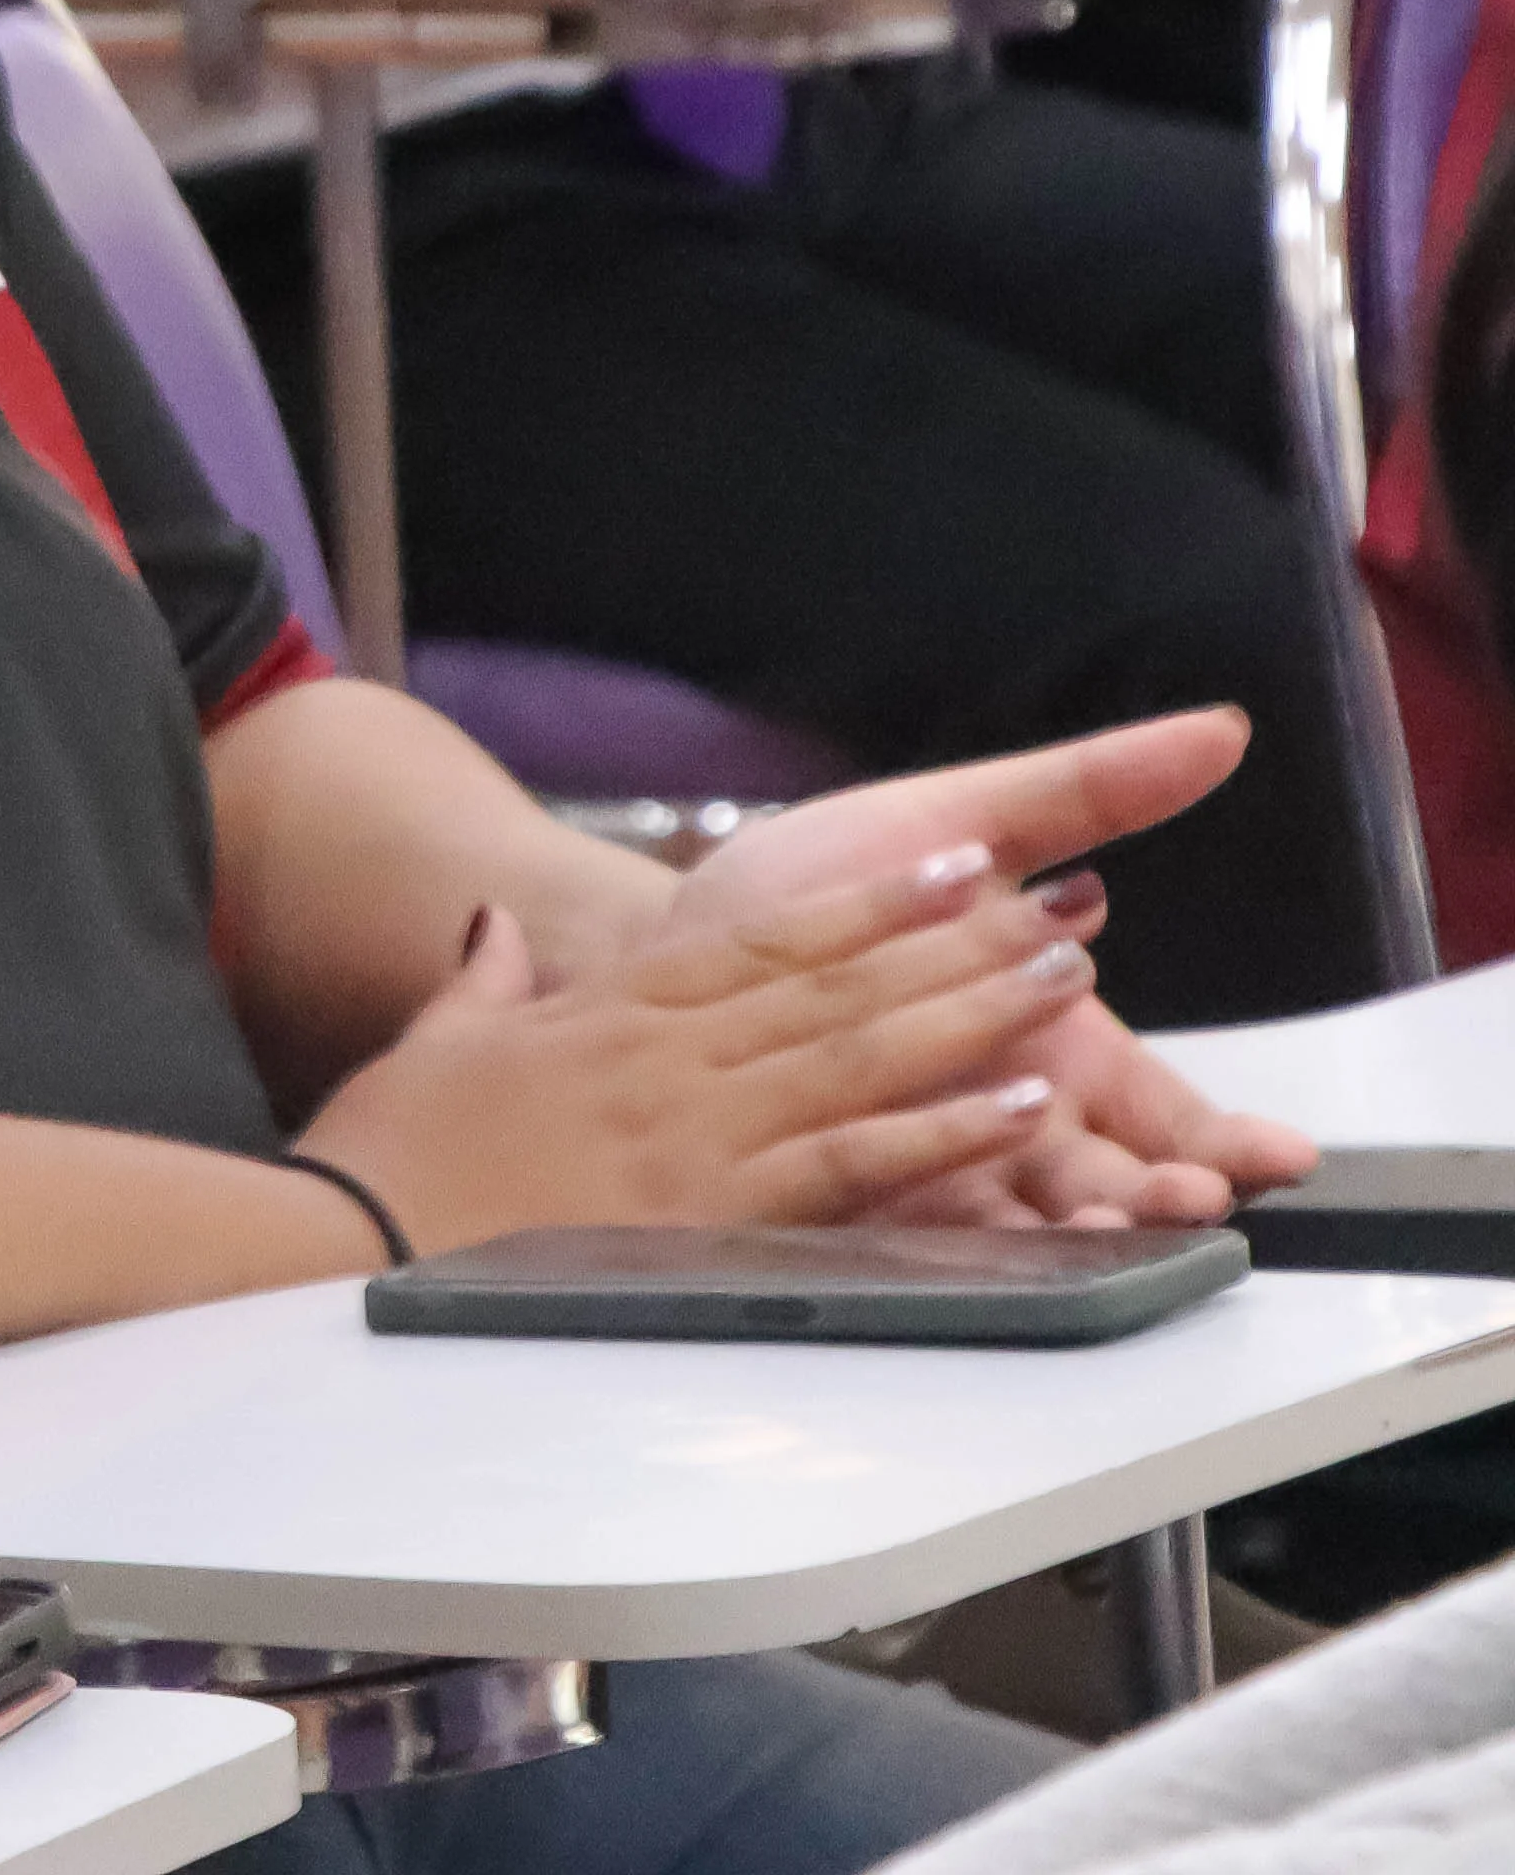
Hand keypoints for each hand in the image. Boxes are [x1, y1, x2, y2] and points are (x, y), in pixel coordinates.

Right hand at [296, 857, 1098, 1251]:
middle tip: (1055, 913)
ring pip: (860, 1059)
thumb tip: (494, 928)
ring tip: (1061, 985)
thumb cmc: (377, 1159)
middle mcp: (662, 1063)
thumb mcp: (424, 1048)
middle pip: (835, 989)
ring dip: (972, 1018)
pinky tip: (1016, 1111)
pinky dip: (941, 1134)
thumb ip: (477, 986)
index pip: (760, 941)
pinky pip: (849, 1165)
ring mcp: (690, 1136)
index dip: (865, 903)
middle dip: (953, 947)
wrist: (342, 1244)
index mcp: (603, 1016)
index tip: (949, 866)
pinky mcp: (706, 1216)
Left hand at [642, 711, 1315, 1222]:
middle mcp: (1009, 1127)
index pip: (1174, 1123)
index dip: (1233, 1142)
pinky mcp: (841, 1192)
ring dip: (1076, 1228)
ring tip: (1111, 1220)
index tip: (1281, 1153)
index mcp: (1062, 1055)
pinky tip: (980, 1217)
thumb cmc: (838, 879)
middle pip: (1114, 1186)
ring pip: (1027, 1219)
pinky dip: (952, 1224)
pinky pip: (903, 1217)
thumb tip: (1222, 729)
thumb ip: (1088, 791)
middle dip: (1164, 1196)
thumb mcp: (964, 821)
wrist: (678, 930)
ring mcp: (930, 1169)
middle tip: (1196, 1195)